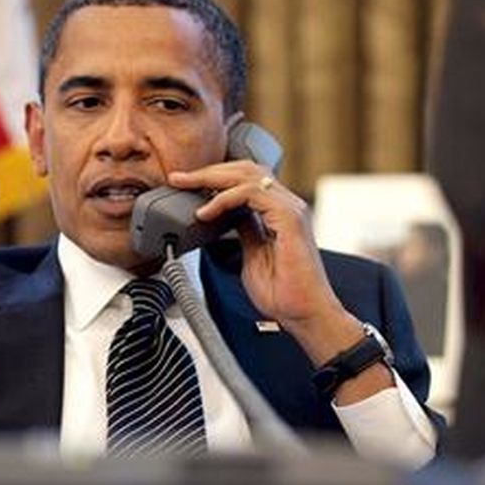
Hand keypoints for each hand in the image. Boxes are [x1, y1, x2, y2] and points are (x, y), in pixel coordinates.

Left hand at [167, 164, 359, 365]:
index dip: (216, 178)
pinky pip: (252, 193)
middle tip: (179, 177)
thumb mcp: (252, 254)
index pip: (246, 180)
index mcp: (279, 212)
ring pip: (248, 175)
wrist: (304, 314)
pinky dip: (225, 198)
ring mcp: (290, 209)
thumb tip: (226, 216)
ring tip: (188, 185)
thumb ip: (244, 231)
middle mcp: (287, 205)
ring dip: (212, 177)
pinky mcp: (289, 218)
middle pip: (245, 169)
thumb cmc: (284, 293)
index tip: (187, 184)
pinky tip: (207, 211)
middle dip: (209, 171)